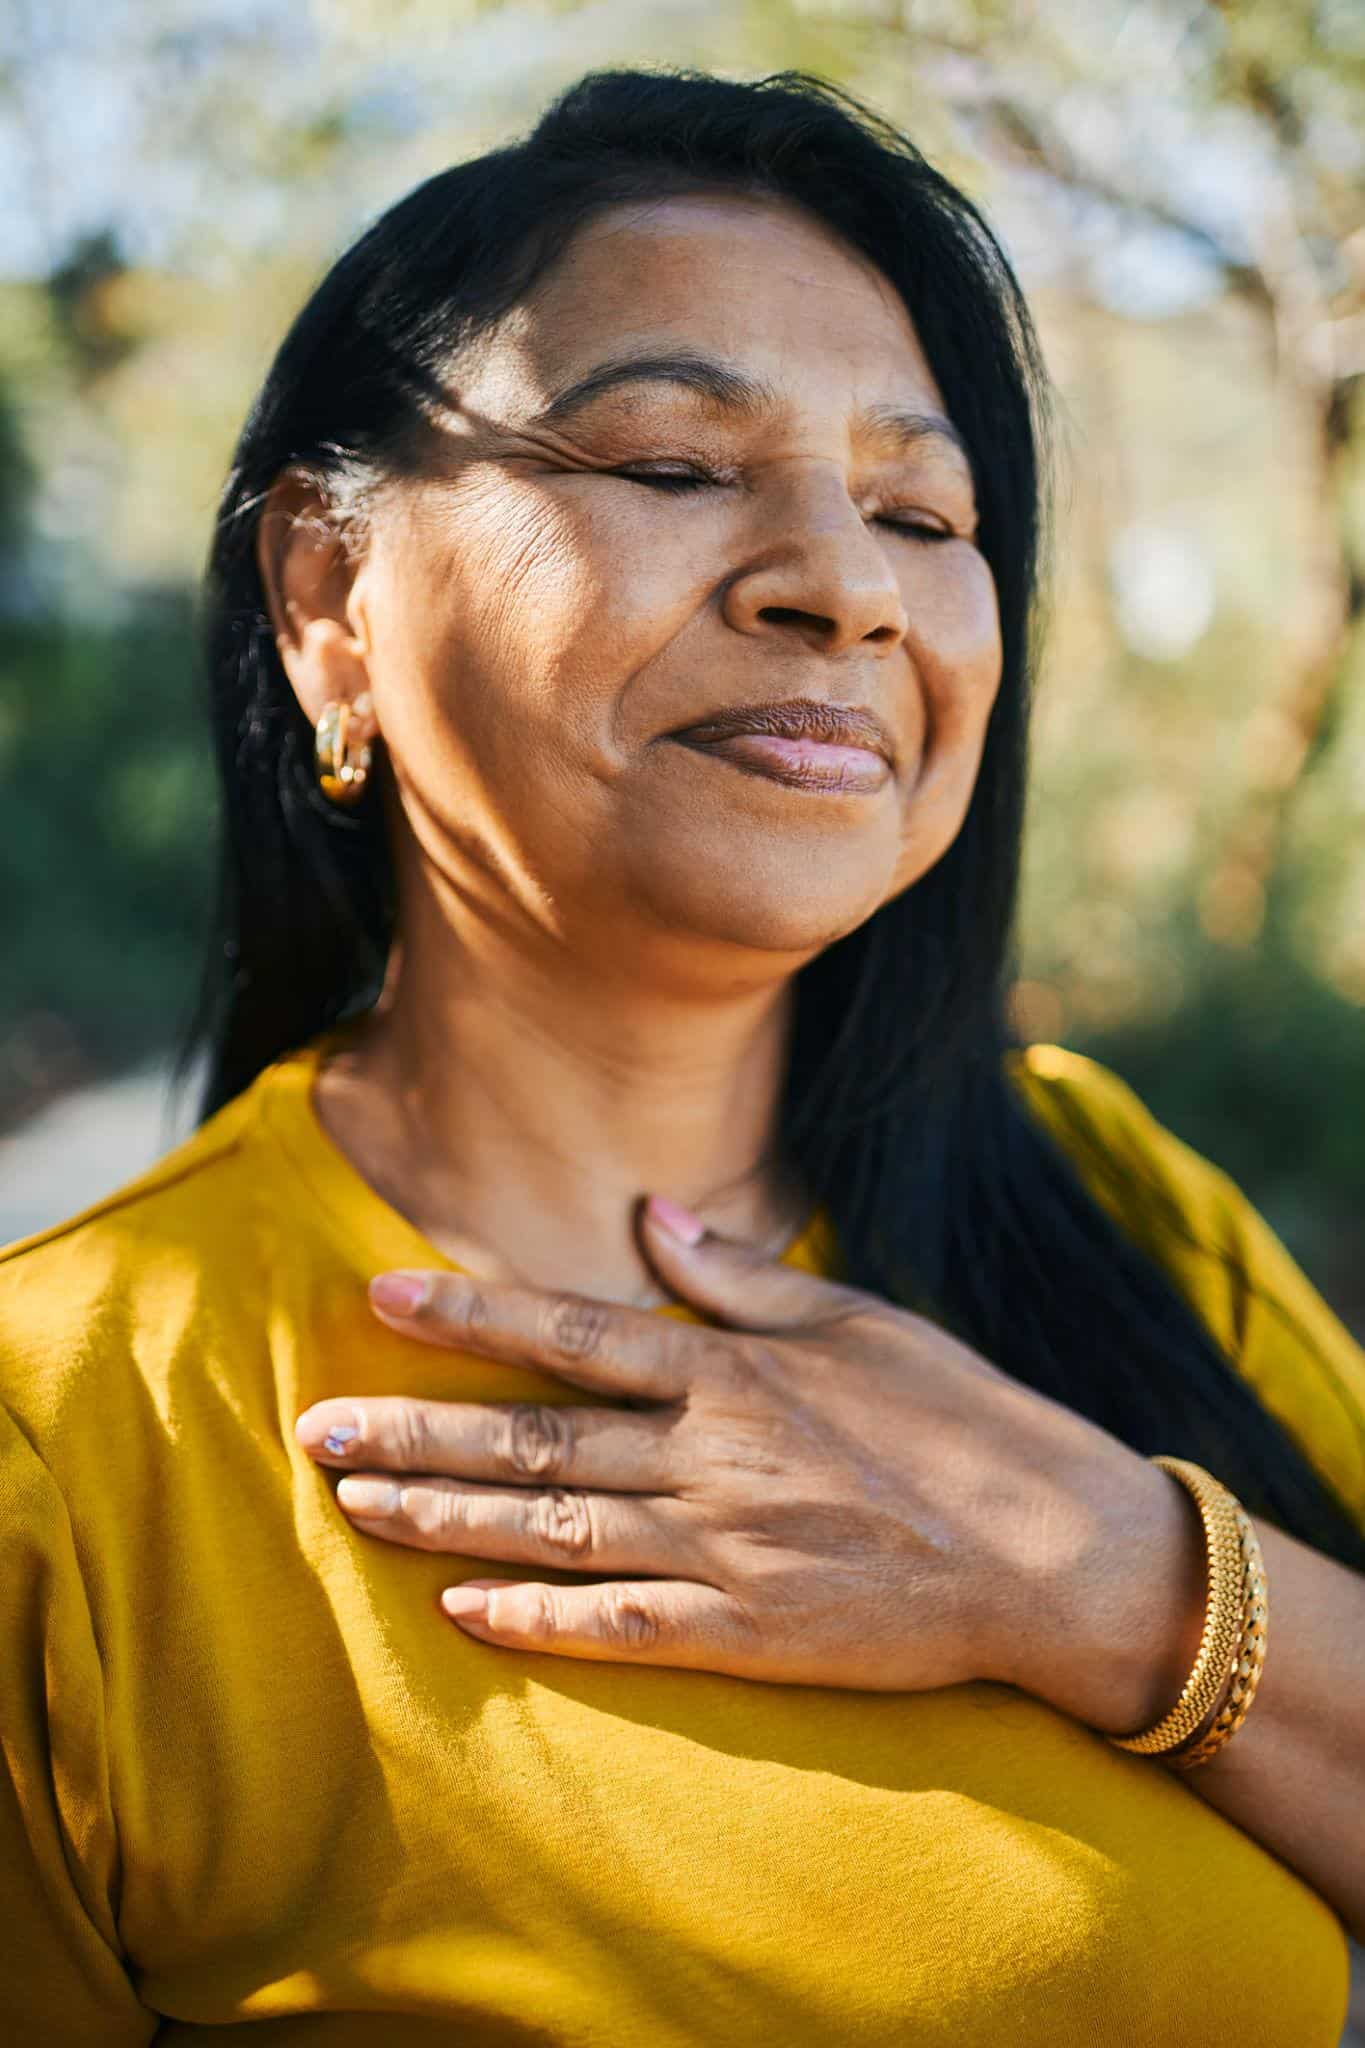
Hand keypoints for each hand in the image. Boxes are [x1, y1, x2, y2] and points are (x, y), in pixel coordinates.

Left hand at [296, 1199, 1195, 1716]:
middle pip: (531, 1443)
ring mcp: (722, 1551)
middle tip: (314, 1434)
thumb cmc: (964, 1419)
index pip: (571, 1332)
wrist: (1056, 1555)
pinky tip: (460, 1614)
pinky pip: (618, 1628)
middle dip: (413, 1436)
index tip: (378, 1299)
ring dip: (442, 1523)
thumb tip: (653, 1213)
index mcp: (734, 1370)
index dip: (469, 1314)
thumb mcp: (861, 1318)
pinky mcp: (747, 1634)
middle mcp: (709, 1456)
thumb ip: (742, 1278)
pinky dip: (536, 1620)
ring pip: (551, 1532)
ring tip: (353, 1509)